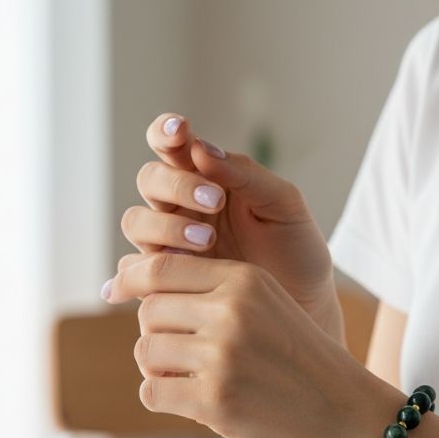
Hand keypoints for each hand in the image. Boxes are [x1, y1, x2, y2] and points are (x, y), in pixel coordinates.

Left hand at [102, 251, 374, 437]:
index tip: (123, 297)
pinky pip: (151, 392)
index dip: (134, 283)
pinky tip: (188, 401)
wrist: (347, 417)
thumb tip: (136, 287)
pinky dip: (161, 397)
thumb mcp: (268, 307)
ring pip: (146, 351)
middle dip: (156, 334)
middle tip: (178, 355)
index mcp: (244, 280)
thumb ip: (214, 293)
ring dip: (156, 369)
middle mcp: (231, 311)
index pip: (161, 268)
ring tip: (185, 379)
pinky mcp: (215, 401)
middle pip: (149, 311)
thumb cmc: (301, 363)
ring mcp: (223, 356)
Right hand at [118, 113, 340, 331]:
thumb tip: (200, 148)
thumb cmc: (296, 251)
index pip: (172, 146)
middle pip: (150, 181)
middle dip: (176, 185)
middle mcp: (181, 208)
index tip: (180, 131)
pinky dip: (135, 273)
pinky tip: (164, 274)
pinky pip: (133, 272)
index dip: (166, 133)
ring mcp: (170, 245)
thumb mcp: (283, 206)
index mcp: (207, 179)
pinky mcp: (166, 282)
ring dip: (164, 226)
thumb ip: (246, 174)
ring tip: (207, 240)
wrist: (305, 306)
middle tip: (216, 201)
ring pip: (136, 222)